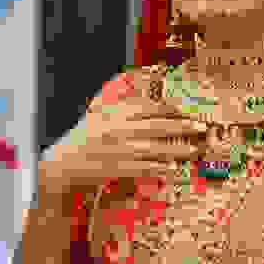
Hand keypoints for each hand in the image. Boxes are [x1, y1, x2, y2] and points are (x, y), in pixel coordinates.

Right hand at [38, 71, 207, 203]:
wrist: (63, 162)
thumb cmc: (84, 135)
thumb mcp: (101, 112)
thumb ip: (121, 103)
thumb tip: (143, 94)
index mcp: (116, 113)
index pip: (149, 107)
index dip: (169, 107)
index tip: (185, 109)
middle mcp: (120, 130)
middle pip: (158, 126)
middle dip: (182, 126)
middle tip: (200, 126)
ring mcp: (120, 151)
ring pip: (155, 149)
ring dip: (177, 149)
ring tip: (194, 149)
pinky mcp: (118, 169)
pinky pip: (144, 168)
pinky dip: (159, 168)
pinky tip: (173, 168)